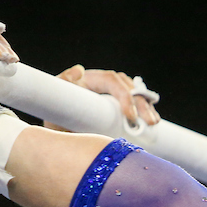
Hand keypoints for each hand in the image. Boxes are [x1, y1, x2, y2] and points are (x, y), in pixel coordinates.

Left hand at [45, 65, 160, 131]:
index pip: (111, 80)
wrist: (58, 134)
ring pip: (135, 94)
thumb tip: (78, 71)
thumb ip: (62, 88)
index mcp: (88, 80)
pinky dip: (144, 112)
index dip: (124, 95)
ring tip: (153, 123)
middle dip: (141, 103)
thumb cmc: (54, 120)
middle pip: (127, 86)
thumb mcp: (54, 106)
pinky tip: (152, 123)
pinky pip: (135, 105)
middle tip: (150, 122)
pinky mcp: (116, 106)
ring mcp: (110, 94)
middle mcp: (102, 84)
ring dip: (146, 107)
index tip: (130, 116)